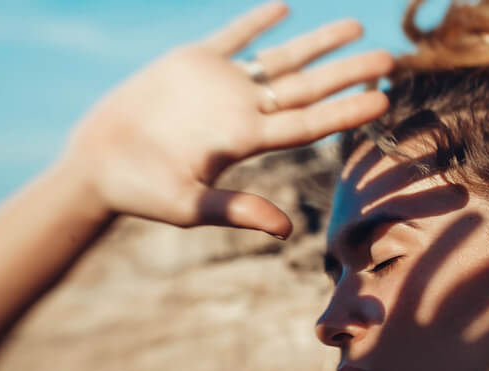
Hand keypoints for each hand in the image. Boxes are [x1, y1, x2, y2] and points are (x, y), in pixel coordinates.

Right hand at [62, 3, 392, 236]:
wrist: (97, 165)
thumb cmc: (141, 193)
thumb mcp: (189, 206)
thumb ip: (236, 210)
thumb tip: (287, 230)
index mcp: (247, 141)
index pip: (309, 123)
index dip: (346, 110)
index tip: (384, 99)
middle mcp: (243, 111)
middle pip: (309, 87)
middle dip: (348, 72)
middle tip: (391, 59)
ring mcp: (221, 85)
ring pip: (282, 59)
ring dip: (318, 43)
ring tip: (356, 26)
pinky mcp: (192, 63)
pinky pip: (233, 36)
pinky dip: (256, 21)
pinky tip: (283, 7)